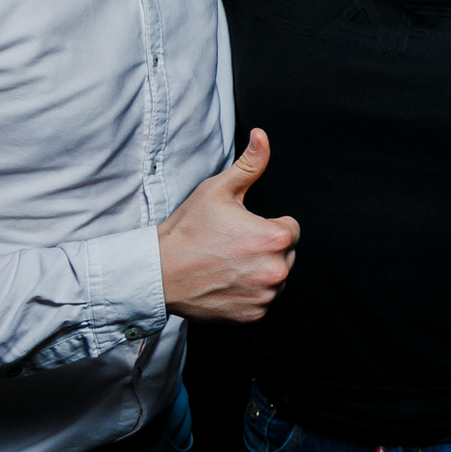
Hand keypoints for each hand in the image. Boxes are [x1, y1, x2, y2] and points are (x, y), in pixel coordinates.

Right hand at [157, 129, 299, 323]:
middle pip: (286, 254)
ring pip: (276, 278)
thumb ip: (249, 164)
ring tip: (228, 263)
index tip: (242, 228)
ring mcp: (265, 296)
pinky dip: (250, 293)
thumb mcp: (218, 190)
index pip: (291, 228)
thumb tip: (262, 135)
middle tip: (231, 246)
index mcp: (275, 237)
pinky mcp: (253, 316)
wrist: (159, 272)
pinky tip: (226, 282)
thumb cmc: (188, 230)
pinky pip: (263, 300)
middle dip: (266, 248)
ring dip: (260, 271)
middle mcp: (277, 270)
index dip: (267, 225)